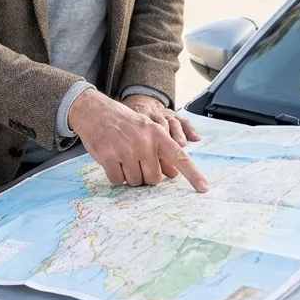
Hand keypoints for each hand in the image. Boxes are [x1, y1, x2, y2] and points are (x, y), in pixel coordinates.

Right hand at [67, 89, 208, 192]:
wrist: (95, 111)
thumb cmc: (124, 123)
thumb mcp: (146, 129)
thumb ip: (160, 150)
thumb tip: (173, 174)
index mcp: (157, 134)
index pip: (180, 157)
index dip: (193, 174)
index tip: (204, 188)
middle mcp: (144, 142)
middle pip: (153, 179)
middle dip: (145, 176)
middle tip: (135, 161)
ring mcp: (125, 150)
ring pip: (135, 182)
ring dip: (129, 176)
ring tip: (122, 158)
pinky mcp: (108, 157)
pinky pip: (117, 181)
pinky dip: (115, 176)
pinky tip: (112, 161)